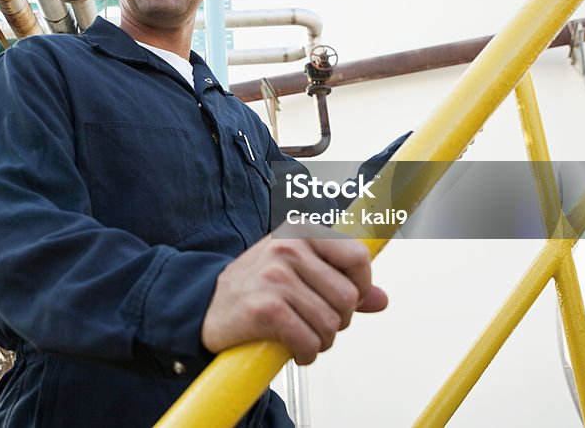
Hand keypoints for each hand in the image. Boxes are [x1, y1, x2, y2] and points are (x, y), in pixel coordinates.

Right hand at [200, 226, 386, 364]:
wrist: (203, 305)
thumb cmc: (254, 287)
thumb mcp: (297, 272)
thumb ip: (340, 282)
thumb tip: (381, 299)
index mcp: (300, 231)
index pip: (358, 256)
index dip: (361, 286)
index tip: (345, 299)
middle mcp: (288, 246)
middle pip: (348, 296)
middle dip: (338, 321)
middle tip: (315, 324)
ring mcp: (275, 275)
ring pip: (331, 322)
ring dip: (321, 340)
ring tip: (303, 336)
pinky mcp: (265, 306)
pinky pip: (309, 339)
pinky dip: (306, 352)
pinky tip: (294, 349)